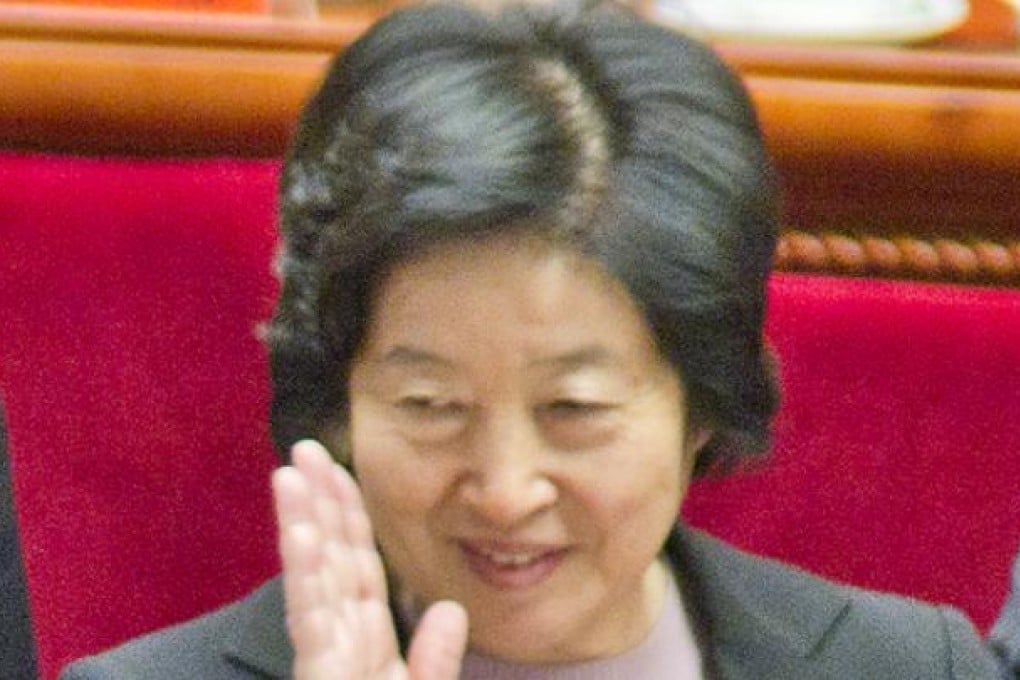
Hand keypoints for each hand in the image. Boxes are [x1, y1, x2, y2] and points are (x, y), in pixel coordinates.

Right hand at [273, 440, 467, 679]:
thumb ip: (436, 662)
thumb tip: (450, 610)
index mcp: (366, 647)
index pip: (357, 567)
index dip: (348, 518)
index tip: (339, 471)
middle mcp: (339, 646)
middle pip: (329, 560)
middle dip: (316, 504)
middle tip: (304, 450)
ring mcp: (325, 662)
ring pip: (311, 582)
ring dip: (300, 526)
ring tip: (289, 477)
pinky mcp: (319, 679)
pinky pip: (312, 624)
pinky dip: (305, 578)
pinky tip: (300, 535)